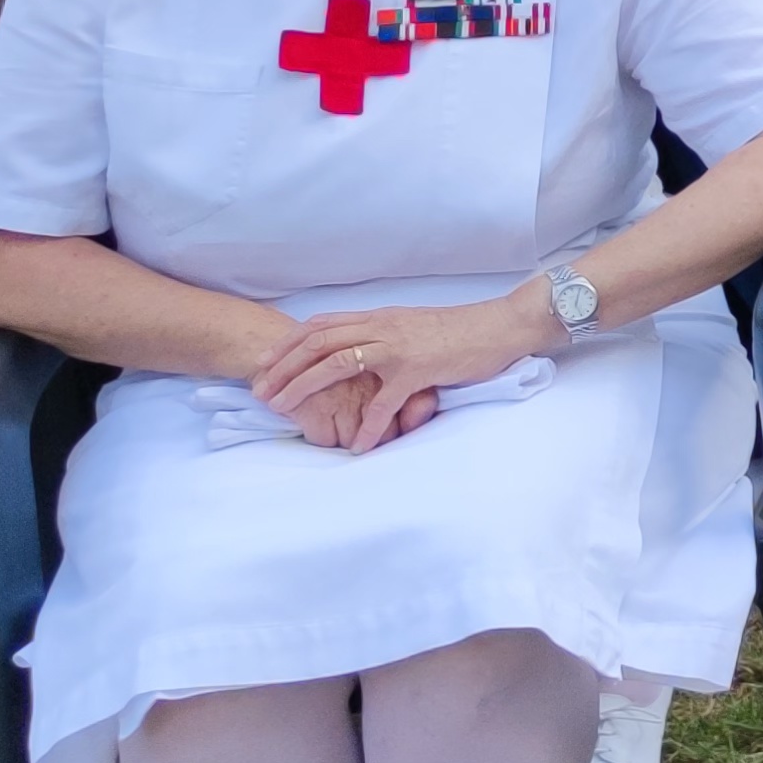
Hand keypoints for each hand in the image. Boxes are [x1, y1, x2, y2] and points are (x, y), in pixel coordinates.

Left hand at [247, 292, 550, 453]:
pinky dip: (368, 426)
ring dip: (304, 389)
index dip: (287, 344)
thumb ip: (385, 334)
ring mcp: (398, 348)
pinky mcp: (419, 370)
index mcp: (380, 317)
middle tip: (259, 392)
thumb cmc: (463, 329)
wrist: (503, 325)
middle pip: (316, 343)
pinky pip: (384, 402)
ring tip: (284, 411)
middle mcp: (382, 328)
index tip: (264, 364)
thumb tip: (361, 350)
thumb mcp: (415, 324)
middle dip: (282, 368)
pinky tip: (358, 445)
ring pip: (336, 364)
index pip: (320, 325)